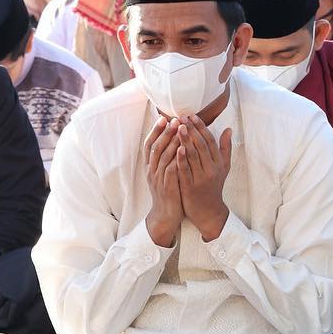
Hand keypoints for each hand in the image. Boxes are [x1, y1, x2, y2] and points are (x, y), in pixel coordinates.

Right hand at [144, 116, 184, 247]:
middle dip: (165, 132)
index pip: (150, 144)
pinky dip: (175, 158)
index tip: (164, 118)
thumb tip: (175, 139)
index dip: (155, 131)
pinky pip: (170, 170)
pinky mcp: (167, 186)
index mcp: (150, 166)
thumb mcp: (166, 173)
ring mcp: (158, 179)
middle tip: (174, 119)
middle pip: (155, 147)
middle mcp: (151, 171)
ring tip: (179, 129)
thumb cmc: (169, 190)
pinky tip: (183, 149)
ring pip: (162, 156)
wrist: (166, 215)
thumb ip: (168, 157)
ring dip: (170, 141)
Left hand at [174, 116, 231, 239]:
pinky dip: (182, 158)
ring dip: (186, 140)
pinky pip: (186, 170)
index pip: (210, 141)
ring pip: (194, 155)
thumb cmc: (214, 187)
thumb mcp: (224, 168)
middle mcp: (212, 169)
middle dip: (192, 130)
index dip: (201, 127)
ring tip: (178, 127)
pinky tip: (177, 148)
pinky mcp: (191, 186)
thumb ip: (225, 148)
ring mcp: (202, 178)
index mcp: (219, 162)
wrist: (208, 211)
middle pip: (202, 145)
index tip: (192, 116)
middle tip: (182, 117)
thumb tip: (228, 129)